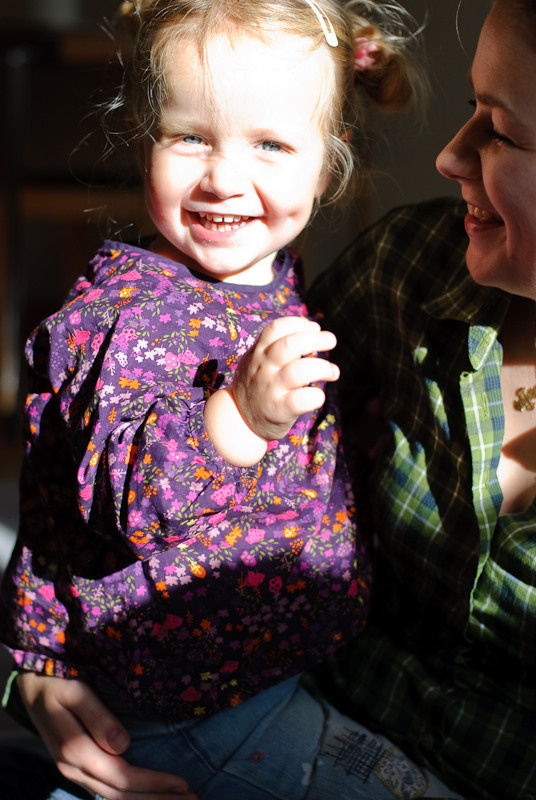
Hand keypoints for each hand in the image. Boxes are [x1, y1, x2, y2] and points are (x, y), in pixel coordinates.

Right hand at [17, 672, 197, 799]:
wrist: (31, 683)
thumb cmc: (57, 681)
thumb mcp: (75, 691)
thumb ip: (98, 717)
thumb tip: (123, 746)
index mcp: (76, 751)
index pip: (122, 778)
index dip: (153, 784)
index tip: (183, 783)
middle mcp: (74, 768)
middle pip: (121, 795)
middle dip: (157, 799)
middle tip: (192, 799)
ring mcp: (74, 770)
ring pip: (113, 796)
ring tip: (178, 799)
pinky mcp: (77, 766)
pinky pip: (106, 788)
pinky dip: (131, 794)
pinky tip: (147, 793)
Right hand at [232, 315, 338, 440]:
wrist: (239, 419)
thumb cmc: (257, 385)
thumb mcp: (257, 360)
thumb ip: (277, 345)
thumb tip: (313, 328)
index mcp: (258, 352)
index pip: (277, 328)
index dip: (300, 323)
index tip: (314, 328)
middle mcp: (264, 368)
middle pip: (290, 345)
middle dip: (317, 339)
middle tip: (331, 341)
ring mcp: (271, 389)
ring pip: (301, 371)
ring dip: (324, 368)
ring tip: (333, 372)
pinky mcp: (279, 410)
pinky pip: (302, 400)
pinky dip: (316, 396)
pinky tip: (319, 396)